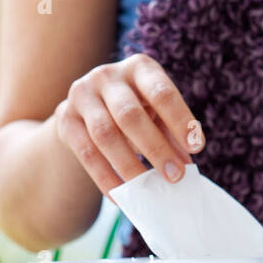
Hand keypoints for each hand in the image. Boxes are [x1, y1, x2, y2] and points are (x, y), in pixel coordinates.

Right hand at [53, 53, 204, 195]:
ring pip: (105, 134)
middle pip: (130, 114)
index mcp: (139, 67)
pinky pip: (86, 153)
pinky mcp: (65, 118)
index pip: (162, 92)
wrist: (88, 106)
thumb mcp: (156, 112)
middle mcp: (107, 75)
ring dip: (129, 165)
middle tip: (175, 176)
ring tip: (148, 189)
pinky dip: (106, 177)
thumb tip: (186, 164)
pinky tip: (122, 195)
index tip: (196, 148)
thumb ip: (171, 133)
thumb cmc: (136, 108)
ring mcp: (82, 94)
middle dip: (155, 148)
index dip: (180, 120)